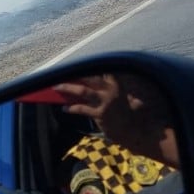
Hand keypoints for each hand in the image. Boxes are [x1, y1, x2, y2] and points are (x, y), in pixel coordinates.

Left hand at [55, 73, 179, 167]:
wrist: (138, 132)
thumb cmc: (133, 115)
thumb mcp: (128, 97)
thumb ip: (116, 89)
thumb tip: (101, 84)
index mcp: (118, 84)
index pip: (103, 70)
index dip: (91, 64)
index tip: (78, 61)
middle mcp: (110, 90)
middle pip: (89, 77)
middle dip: (75, 73)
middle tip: (62, 70)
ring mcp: (104, 102)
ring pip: (82, 91)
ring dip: (68, 87)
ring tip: (56, 86)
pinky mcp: (100, 115)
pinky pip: (82, 109)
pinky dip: (72, 108)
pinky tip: (64, 108)